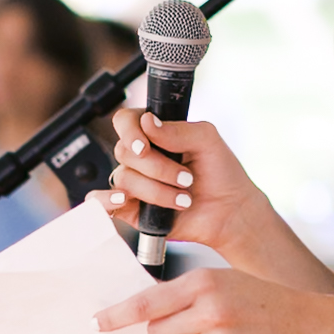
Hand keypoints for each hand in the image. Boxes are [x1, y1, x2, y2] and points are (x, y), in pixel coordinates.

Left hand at [96, 266, 316, 333]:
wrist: (305, 326)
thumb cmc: (257, 300)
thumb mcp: (222, 281)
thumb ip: (185, 294)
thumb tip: (143, 317)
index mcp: (204, 282)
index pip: (148, 303)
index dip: (118, 316)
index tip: (95, 325)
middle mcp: (211, 310)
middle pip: (157, 333)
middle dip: (168, 333)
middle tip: (195, 326)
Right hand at [99, 110, 269, 260]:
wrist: (230, 213)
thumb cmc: (222, 173)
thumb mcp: (207, 140)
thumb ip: (177, 130)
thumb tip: (147, 122)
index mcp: (156, 133)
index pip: (126, 121)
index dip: (130, 131)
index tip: (145, 145)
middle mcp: (141, 156)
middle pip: (124, 152)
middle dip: (158, 168)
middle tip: (187, 178)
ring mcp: (135, 182)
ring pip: (124, 179)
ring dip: (157, 191)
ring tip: (183, 198)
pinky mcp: (131, 208)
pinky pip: (103, 202)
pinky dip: (107, 200)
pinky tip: (127, 201)